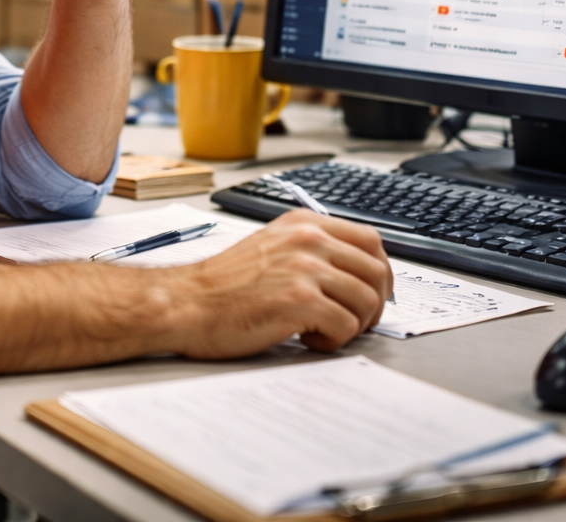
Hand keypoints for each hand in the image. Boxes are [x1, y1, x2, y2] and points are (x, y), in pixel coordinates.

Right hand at [166, 211, 393, 356]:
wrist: (186, 303)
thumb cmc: (222, 284)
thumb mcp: (271, 247)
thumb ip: (310, 250)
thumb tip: (352, 271)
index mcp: (304, 224)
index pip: (371, 240)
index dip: (380, 272)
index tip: (373, 292)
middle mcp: (308, 240)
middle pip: (377, 271)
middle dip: (373, 304)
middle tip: (352, 321)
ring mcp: (305, 268)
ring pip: (367, 301)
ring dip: (353, 325)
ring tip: (323, 331)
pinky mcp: (299, 301)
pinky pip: (346, 326)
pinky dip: (333, 341)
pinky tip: (307, 339)